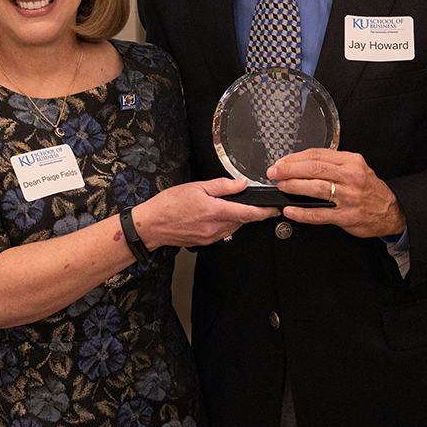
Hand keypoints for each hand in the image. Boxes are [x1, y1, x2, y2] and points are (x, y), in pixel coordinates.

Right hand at [132, 178, 279, 248]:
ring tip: (223, 206)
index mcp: (215, 211)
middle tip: (244, 200)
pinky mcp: (205, 242)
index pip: (248, 213)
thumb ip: (222, 186)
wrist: (152, 225)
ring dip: (235, 217)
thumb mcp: (197, 187)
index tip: (274, 209)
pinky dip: (225, 224)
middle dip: (247, 211)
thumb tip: (241, 184)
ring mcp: (210, 237)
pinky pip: (223, 233)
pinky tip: (214, 215)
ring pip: (233, 227)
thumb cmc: (169, 205)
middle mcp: (215, 227)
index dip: (264, 212)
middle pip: (242, 221)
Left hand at [268, 148, 405, 237]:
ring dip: (293, 186)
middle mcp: (350, 177)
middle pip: (314, 168)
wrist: (391, 211)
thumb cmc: (369, 189)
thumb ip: (332, 164)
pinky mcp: (346, 216)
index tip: (281, 161)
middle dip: (289, 169)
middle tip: (274, 172)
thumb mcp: (356, 168)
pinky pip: (320, 214)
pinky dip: (302, 212)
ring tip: (280, 186)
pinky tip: (290, 210)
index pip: (317, 155)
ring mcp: (348, 197)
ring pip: (316, 188)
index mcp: (350, 162)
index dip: (295, 158)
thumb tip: (301, 163)